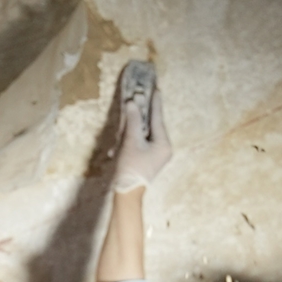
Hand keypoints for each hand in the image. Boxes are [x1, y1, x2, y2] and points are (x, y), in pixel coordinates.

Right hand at [112, 76, 172, 192]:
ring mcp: (156, 155)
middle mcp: (163, 148)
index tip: (155, 89)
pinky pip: (139, 143)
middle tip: (136, 98)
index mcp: (164, 144)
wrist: (127, 193)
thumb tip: (132, 103)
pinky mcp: (147, 159)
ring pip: (142, 134)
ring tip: (122, 124)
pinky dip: (128, 141)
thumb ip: (133, 121)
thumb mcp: (131, 141)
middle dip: (139, 115)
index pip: (158, 118)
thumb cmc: (131, 167)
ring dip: (130, 129)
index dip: (155, 103)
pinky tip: (117, 146)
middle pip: (150, 126)